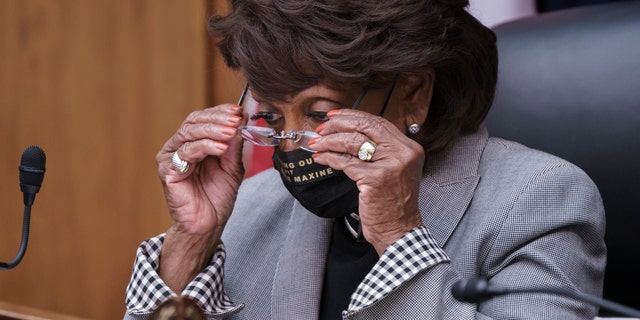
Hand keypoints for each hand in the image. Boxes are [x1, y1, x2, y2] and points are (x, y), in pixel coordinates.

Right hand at [156, 103, 244, 290]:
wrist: (208, 224)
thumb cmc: (217, 197)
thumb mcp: (233, 167)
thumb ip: (235, 146)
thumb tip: (242, 122)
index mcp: (192, 143)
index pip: (202, 118)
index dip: (220, 112)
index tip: (239, 111)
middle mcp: (178, 147)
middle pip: (194, 121)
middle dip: (217, 119)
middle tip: (236, 120)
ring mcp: (170, 158)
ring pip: (189, 133)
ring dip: (213, 130)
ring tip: (230, 132)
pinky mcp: (167, 171)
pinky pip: (186, 152)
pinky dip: (205, 146)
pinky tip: (221, 148)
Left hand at [310, 109, 424, 253]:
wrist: (399, 231)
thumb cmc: (393, 204)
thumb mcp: (394, 170)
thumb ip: (380, 150)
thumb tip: (348, 133)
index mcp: (409, 148)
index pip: (378, 122)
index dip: (354, 116)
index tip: (335, 116)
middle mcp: (403, 153)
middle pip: (365, 127)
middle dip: (339, 124)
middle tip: (322, 128)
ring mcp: (390, 166)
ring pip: (352, 142)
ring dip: (329, 141)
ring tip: (317, 143)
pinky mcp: (375, 179)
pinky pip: (346, 162)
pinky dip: (329, 158)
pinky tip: (321, 158)